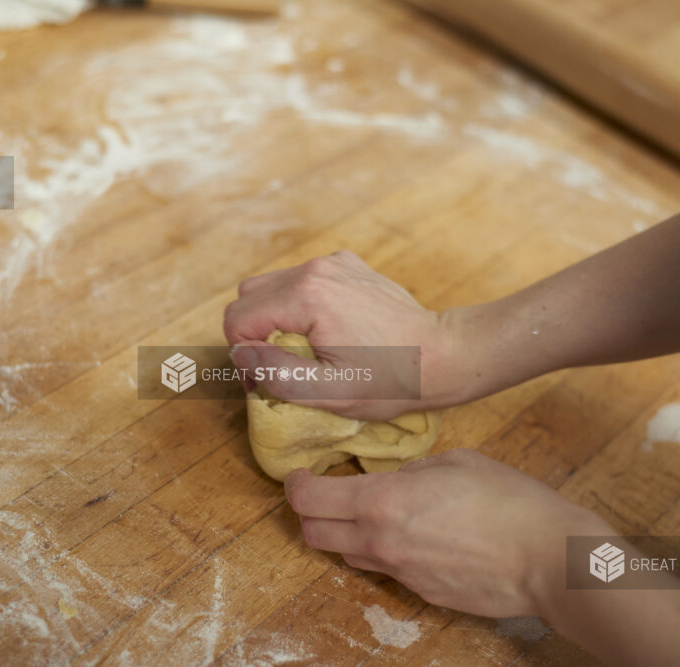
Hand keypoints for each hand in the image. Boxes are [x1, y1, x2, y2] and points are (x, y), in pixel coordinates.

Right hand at [223, 251, 463, 419]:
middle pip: (249, 295)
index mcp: (307, 297)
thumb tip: (241, 354)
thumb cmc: (390, 382)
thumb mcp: (329, 392)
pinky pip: (300, 280)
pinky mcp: (346, 264)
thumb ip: (277, 373)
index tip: (265, 379)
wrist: (441, 355)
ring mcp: (333, 262)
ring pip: (271, 285)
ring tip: (302, 350)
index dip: (243, 354)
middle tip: (280, 366)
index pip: (238, 317)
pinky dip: (298, 305)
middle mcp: (316, 269)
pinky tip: (325, 330)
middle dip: (254, 333)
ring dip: (274, 318)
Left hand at [285, 448, 607, 618]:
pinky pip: (385, 572)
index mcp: (383, 501)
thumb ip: (411, 470)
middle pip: (314, 535)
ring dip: (346, 536)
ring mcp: (399, 575)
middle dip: (311, 514)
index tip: (298, 476)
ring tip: (372, 516)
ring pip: (346, 557)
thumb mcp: (456, 462)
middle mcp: (380, 542)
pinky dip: (384, 554)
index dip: (295, 486)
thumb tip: (391, 479)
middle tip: (326, 496)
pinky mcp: (420, 596)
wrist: (549, 560)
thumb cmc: (510, 500)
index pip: (309, 499)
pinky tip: (415, 538)